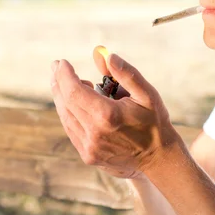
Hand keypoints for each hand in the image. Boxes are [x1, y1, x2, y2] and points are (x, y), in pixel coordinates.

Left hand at [50, 48, 179, 178]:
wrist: (158, 158)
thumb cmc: (154, 122)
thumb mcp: (147, 94)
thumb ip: (127, 74)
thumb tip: (107, 56)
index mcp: (107, 116)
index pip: (74, 91)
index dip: (65, 75)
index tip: (61, 62)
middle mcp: (94, 133)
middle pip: (65, 103)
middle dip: (58, 82)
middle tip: (56, 66)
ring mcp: (89, 148)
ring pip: (65, 117)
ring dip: (61, 97)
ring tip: (61, 81)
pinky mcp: (88, 156)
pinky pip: (71, 129)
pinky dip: (68, 113)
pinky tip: (72, 102)